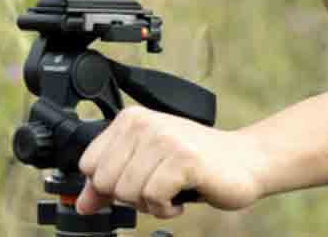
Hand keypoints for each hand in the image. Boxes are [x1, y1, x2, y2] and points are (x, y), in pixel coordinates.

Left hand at [76, 106, 266, 219]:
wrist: (245, 161)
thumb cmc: (194, 165)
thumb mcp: (146, 168)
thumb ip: (110, 184)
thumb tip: (82, 205)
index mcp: (130, 120)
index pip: (89, 165)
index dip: (109, 185)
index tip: (136, 181)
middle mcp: (144, 123)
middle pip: (106, 182)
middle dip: (130, 196)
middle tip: (158, 186)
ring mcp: (165, 139)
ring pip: (127, 193)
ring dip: (151, 203)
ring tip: (172, 189)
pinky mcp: (184, 159)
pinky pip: (153, 198)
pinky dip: (167, 208)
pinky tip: (182, 196)